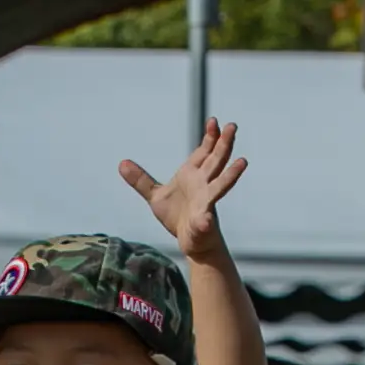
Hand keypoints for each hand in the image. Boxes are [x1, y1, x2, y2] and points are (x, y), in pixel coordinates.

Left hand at [120, 118, 246, 258]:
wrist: (189, 242)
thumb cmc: (177, 217)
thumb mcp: (155, 197)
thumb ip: (141, 181)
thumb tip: (121, 163)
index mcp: (194, 176)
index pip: (205, 152)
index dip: (210, 138)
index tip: (213, 121)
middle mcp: (204, 186)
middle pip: (217, 161)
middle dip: (224, 144)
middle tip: (233, 126)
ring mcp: (206, 204)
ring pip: (221, 185)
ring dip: (232, 174)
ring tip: (243, 162)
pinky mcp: (203, 224)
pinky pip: (204, 222)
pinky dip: (205, 221)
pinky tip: (206, 220)